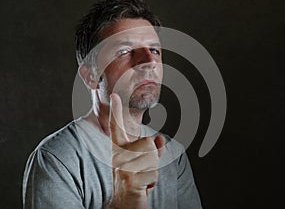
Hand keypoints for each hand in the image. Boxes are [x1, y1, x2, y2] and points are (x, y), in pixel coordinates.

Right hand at [108, 93, 164, 208]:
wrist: (125, 207)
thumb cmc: (136, 184)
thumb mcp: (145, 164)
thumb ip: (154, 150)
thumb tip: (161, 138)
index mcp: (119, 150)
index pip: (117, 127)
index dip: (116, 111)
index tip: (114, 95)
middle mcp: (118, 156)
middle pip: (148, 142)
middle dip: (152, 159)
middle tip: (142, 174)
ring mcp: (123, 167)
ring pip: (152, 156)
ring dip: (153, 171)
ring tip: (143, 181)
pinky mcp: (130, 179)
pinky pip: (153, 171)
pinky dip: (152, 181)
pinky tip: (143, 189)